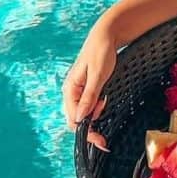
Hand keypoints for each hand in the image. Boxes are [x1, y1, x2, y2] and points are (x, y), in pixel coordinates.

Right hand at [62, 20, 117, 149]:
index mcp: (69, 89)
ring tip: (105, 103)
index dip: (86, 132)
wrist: (106, 36)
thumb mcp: (98, 75)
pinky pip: (88, 105)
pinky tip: (103, 102)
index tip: (100, 141)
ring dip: (94, 116)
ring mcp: (78, 91)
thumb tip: (82, 118)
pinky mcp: (86, 89)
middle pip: (76, 120)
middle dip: (90, 128)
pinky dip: (96, 108)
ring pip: (82, 114)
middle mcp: (70, 92)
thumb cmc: (101, 52)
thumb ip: (89, 96)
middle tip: (105, 133)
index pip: (73, 119)